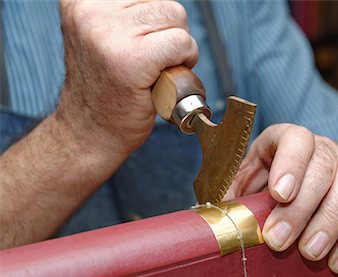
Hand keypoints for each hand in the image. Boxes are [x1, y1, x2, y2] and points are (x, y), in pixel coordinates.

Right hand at [57, 1, 197, 155]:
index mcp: (83, 1)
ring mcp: (110, 34)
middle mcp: (91, 10)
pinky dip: (184, 60)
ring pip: (176, 18)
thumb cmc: (105, 91)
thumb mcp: (105, 38)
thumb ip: (130, 15)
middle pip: (165, 4)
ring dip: (176, 48)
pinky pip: (181, 43)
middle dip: (168, 35)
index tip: (142, 45)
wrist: (90, 133)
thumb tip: (167, 8)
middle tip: (148, 65)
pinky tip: (162, 79)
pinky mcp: (132, 58)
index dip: (155, 24)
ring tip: (151, 72)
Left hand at [224, 124, 337, 273]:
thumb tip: (217, 220)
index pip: (296, 139)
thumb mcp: (244, 182)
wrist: (303, 186)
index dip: (290, 164)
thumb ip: (233, 196)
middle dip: (301, 208)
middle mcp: (323, 148)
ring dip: (332, 221)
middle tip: (279, 240)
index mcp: (288, 139)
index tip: (279, 194)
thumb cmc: (267, 183)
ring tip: (310, 253)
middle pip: (322, 167)